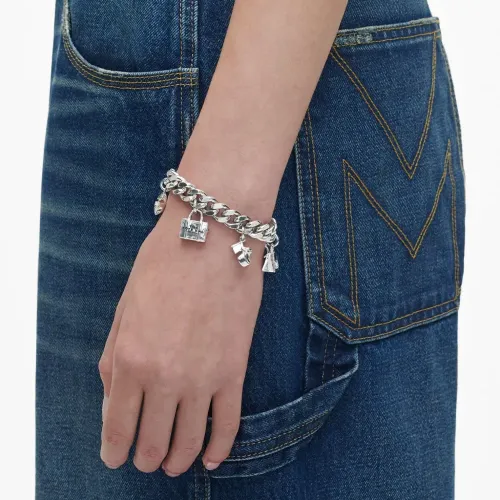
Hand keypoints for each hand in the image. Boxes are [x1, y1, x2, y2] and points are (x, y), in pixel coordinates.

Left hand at [98, 194, 263, 474]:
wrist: (214, 235)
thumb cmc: (165, 263)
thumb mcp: (125, 307)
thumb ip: (114, 356)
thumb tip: (113, 399)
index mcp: (131, 359)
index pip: (118, 425)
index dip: (114, 449)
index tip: (115, 457)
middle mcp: (165, 377)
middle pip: (153, 442)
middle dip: (144, 459)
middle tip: (143, 461)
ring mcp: (204, 378)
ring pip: (189, 441)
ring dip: (177, 461)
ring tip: (172, 465)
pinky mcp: (235, 370)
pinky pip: (229, 424)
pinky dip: (219, 449)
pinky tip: (209, 459)